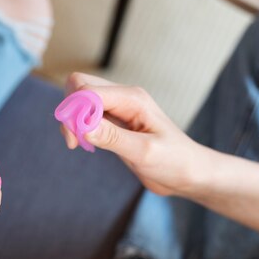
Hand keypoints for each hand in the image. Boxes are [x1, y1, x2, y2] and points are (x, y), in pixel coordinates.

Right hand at [59, 72, 207, 195]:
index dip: (76, 111)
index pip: (89, 90)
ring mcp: (117, 108)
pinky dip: (78, 127)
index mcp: (132, 98)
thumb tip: (82, 126)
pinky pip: (85, 114)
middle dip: (69, 110)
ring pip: (79, 98)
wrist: (189, 173)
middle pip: (80, 85)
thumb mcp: (144, 153)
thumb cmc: (175, 162)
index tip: (77, 138)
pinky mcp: (113, 122)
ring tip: (78, 144)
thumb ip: (113, 138)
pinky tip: (84, 144)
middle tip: (74, 140)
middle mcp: (123, 98)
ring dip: (72, 119)